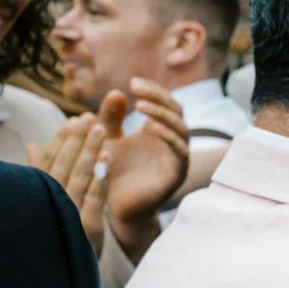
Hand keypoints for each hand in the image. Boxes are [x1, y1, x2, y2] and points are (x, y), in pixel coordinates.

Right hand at [30, 114, 107, 253]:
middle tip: (90, 117)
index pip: (49, 160)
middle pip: (63, 163)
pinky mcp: (85, 226)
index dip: (62, 139)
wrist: (59, 276)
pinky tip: (107, 158)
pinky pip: (93, 197)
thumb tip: (33, 144)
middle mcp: (48, 201)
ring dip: (89, 150)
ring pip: (78, 175)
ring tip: (102, 128)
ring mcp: (67, 213)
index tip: (74, 120)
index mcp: (37, 193)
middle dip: (77, 138)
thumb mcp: (44, 202)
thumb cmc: (52, 234)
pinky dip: (99, 176)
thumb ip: (40, 172)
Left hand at [102, 81, 190, 262]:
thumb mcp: (106, 138)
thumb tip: (116, 92)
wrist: (114, 205)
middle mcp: (172, 142)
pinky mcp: (176, 174)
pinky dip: (169, 137)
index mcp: (158, 131)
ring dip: (163, 115)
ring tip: (140, 106)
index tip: (132, 82)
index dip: (153, 90)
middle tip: (136, 88)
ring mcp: (177, 158)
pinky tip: (150, 127)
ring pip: (182, 129)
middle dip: (159, 97)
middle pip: (177, 111)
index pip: (165, 103)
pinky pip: (181, 152)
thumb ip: (110, 118)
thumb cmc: (110, 171)